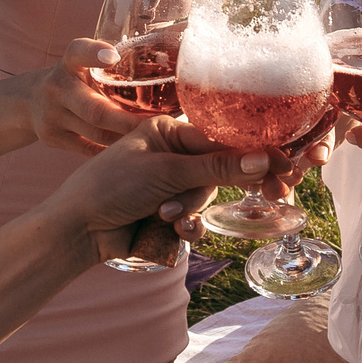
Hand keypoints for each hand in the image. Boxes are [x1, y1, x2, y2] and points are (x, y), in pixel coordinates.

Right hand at [23, 38, 151, 155]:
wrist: (29, 102)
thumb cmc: (74, 80)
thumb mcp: (83, 64)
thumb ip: (111, 64)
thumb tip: (169, 57)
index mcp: (69, 63)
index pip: (77, 52)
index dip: (93, 53)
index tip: (112, 56)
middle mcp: (57, 87)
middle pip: (94, 109)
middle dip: (128, 121)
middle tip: (159, 125)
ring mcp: (51, 115)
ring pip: (96, 133)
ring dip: (126, 138)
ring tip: (155, 140)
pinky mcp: (52, 138)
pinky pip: (88, 149)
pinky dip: (112, 152)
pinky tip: (133, 152)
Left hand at [46, 119, 272, 266]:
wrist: (78, 229)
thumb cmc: (111, 186)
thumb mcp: (167, 172)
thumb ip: (218, 168)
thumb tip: (264, 159)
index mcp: (169, 131)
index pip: (220, 140)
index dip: (251, 155)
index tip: (283, 166)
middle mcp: (171, 155)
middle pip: (218, 173)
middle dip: (205, 190)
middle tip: (249, 198)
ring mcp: (169, 186)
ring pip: (206, 199)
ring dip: (188, 210)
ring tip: (162, 215)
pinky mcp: (166, 215)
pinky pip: (195, 221)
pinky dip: (186, 228)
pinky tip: (170, 231)